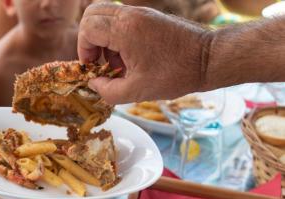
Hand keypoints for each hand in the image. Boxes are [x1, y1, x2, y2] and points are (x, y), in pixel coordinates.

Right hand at [78, 3, 212, 103]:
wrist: (209, 59)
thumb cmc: (176, 74)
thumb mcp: (137, 91)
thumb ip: (107, 90)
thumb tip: (94, 83)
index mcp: (125, 30)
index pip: (87, 29)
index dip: (84, 50)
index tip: (94, 67)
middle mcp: (131, 15)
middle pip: (91, 13)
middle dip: (88, 39)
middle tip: (99, 60)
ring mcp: (141, 13)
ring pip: (105, 13)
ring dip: (102, 36)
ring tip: (116, 61)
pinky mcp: (149, 16)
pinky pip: (120, 18)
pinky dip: (116, 34)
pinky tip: (129, 56)